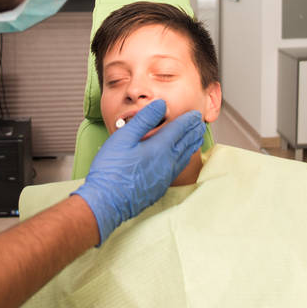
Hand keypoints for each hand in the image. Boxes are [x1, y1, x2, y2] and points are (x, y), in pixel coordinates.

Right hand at [72, 99, 204, 243]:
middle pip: (186, 143)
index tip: (195, 114)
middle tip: (199, 123)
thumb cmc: (111, 170)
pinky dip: (184, 158)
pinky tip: (181, 159)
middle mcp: (167, 162)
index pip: (180, 129)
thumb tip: (161, 105)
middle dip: (193, 131)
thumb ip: (144, 119)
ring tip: (196, 138)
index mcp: (160, 147)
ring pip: (184, 157)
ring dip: (192, 145)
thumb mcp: (124, 137)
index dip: (188, 120)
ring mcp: (165, 176)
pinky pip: (178, 168)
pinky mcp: (160, 187)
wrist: (107, 202)